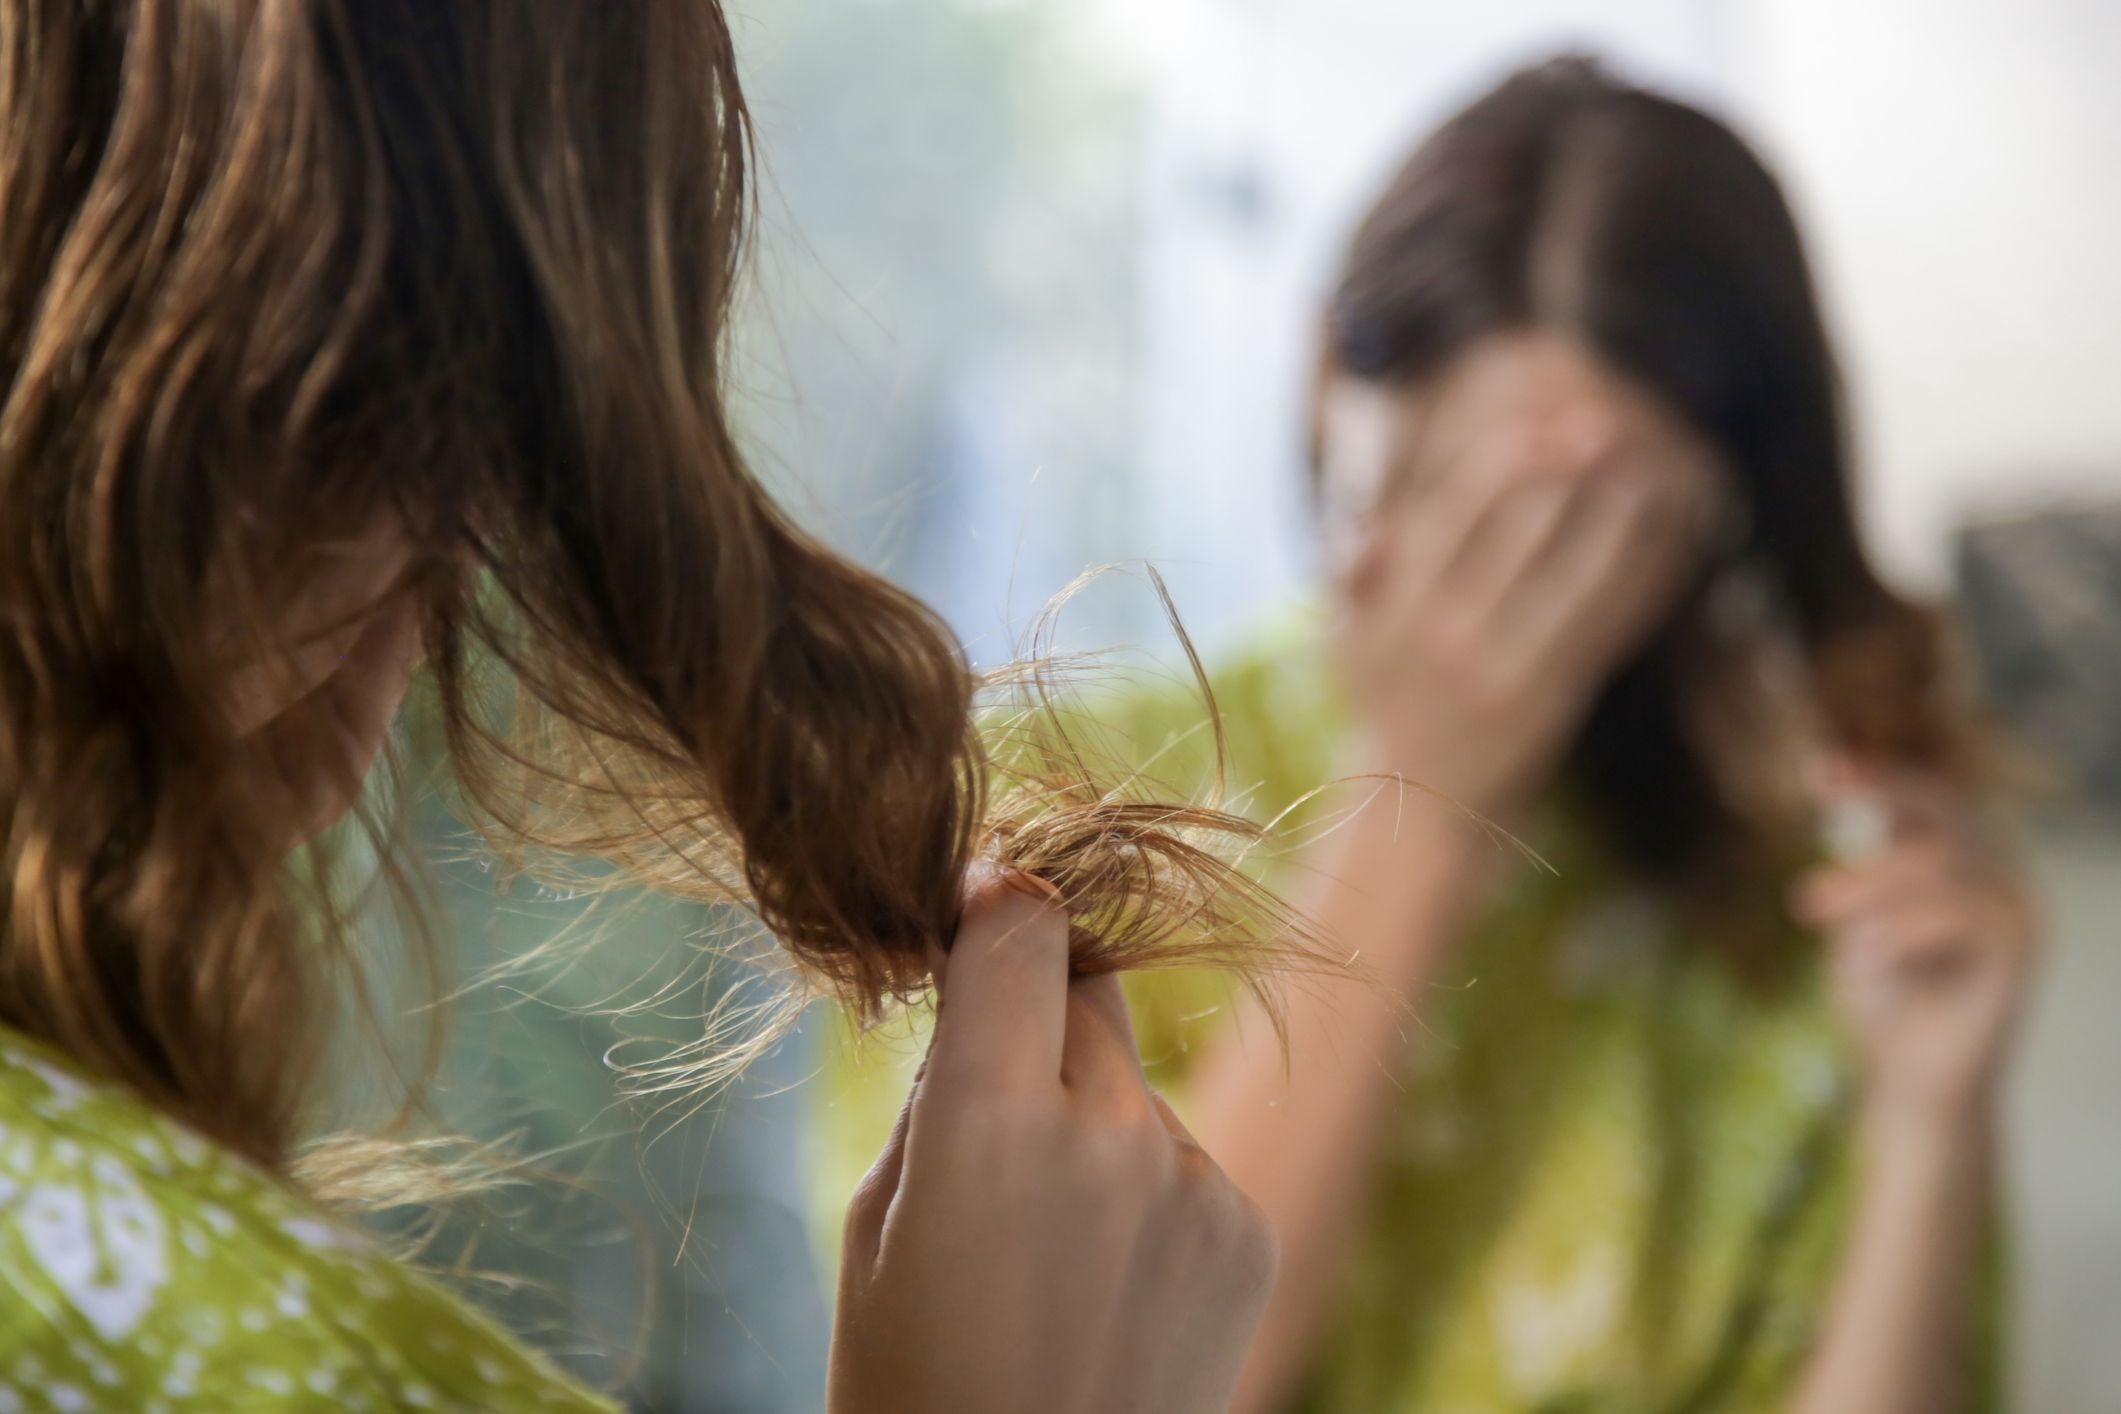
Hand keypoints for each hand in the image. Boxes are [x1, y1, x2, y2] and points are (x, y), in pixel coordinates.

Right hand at [829, 868, 1277, 1413]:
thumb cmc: (908, 1387)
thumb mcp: (873, 1228)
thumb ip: (937, 1093)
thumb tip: (983, 994)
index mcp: (990, 1125)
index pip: (1020, 926)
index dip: (994, 900)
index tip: (976, 904)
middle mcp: (1110, 1134)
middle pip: (1081, 994)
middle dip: (1032, 1019)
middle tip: (992, 1110)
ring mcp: (1197, 1185)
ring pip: (1129, 1083)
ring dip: (1088, 1117)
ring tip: (1047, 1246)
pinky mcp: (1250, 1233)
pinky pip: (1181, 1157)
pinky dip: (1143, 1189)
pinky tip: (1107, 1286)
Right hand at [1326, 387, 1721, 816]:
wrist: (1417, 804)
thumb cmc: (1386, 702)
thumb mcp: (1348, 643)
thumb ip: (1354, 578)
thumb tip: (1366, 527)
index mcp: (1398, 613)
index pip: (1452, 515)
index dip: (1501, 462)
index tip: (1539, 426)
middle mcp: (1450, 639)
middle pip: (1517, 532)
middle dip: (1562, 473)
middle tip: (1602, 425)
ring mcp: (1507, 670)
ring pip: (1574, 574)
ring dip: (1615, 516)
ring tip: (1645, 470)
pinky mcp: (1557, 697)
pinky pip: (1608, 624)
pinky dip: (1641, 578)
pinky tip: (1664, 541)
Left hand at [1795, 764, 2039, 1128]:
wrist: (1910, 1087)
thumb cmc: (1883, 998)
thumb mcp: (1857, 914)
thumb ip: (1856, 853)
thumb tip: (1823, 766)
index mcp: (1967, 860)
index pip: (1932, 798)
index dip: (1880, 776)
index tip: (1820, 770)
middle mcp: (2002, 877)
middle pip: (1947, 814)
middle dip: (1871, 819)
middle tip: (1808, 862)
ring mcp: (2019, 911)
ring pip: (1944, 861)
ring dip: (1868, 881)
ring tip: (1811, 909)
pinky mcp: (2021, 952)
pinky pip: (1963, 912)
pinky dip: (1902, 927)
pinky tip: (1864, 953)